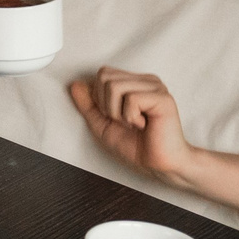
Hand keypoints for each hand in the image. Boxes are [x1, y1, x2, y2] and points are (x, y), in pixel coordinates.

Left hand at [69, 68, 196, 184]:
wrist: (158, 165)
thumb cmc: (136, 146)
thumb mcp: (102, 125)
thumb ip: (88, 104)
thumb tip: (75, 84)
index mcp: (134, 83)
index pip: (103, 74)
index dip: (100, 98)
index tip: (116, 117)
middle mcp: (146, 81)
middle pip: (105, 77)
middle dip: (106, 105)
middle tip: (125, 121)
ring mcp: (156, 87)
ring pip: (114, 86)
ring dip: (118, 113)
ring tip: (134, 123)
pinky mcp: (163, 98)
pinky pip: (131, 99)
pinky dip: (131, 117)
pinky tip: (144, 124)